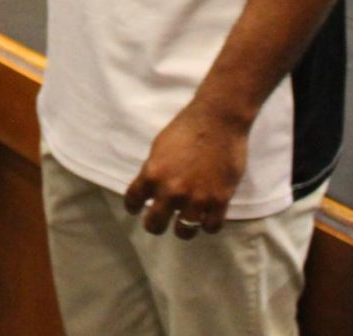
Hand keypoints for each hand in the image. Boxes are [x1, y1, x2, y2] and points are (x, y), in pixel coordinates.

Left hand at [123, 98, 249, 238]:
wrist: (217, 121)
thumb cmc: (186, 128)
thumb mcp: (159, 147)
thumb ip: (155, 170)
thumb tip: (152, 188)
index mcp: (152, 173)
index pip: (133, 200)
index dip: (133, 206)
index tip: (136, 209)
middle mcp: (171, 190)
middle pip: (155, 224)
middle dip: (154, 225)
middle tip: (158, 223)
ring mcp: (196, 198)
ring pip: (184, 232)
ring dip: (183, 228)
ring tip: (185, 223)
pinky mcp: (219, 201)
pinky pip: (211, 227)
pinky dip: (208, 224)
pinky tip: (206, 217)